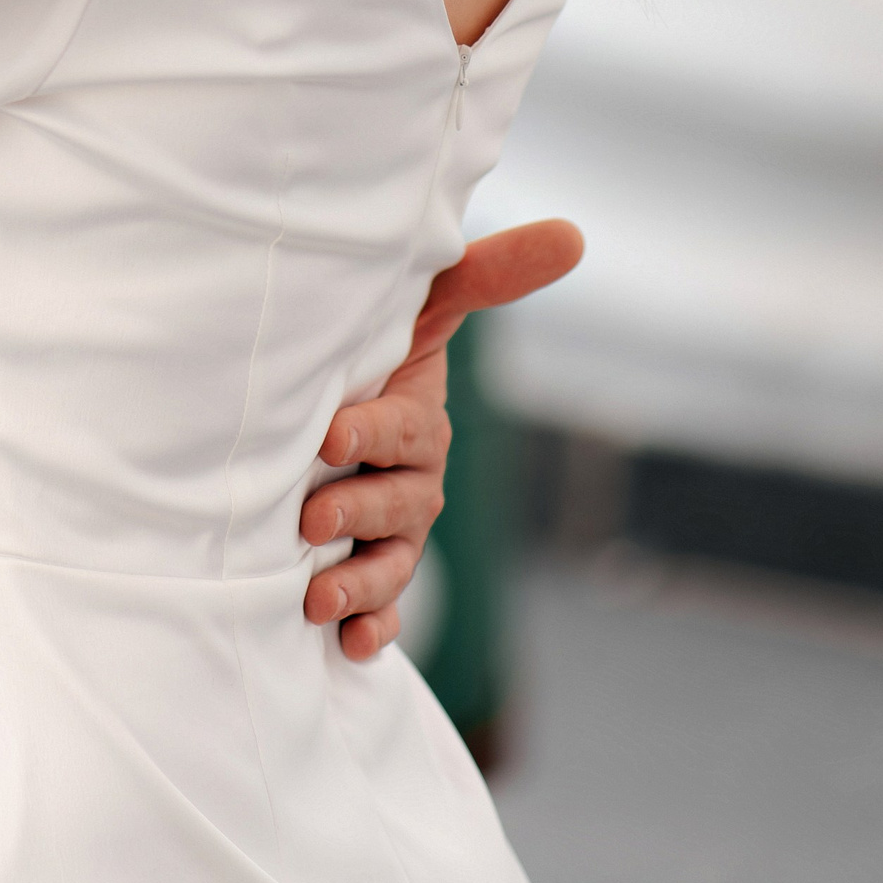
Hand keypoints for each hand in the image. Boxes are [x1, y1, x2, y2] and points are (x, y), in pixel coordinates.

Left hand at [299, 219, 583, 663]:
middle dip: (356, 512)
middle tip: (308, 520)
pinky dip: (369, 633)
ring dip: (357, 587)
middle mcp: (414, 485)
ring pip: (388, 567)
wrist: (332, 412)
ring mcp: (394, 537)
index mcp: (420, 424)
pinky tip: (347, 647)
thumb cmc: (377, 351)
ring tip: (316, 598)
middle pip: (396, 506)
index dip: (373, 431)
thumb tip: (575, 234)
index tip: (331, 435)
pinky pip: (383, 616)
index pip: (404, 430)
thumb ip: (484, 275)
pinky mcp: (373, 580)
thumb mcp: (421, 309)